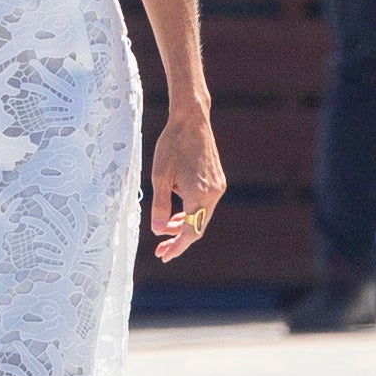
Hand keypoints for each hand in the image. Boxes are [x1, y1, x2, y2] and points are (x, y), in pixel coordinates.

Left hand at [148, 109, 223, 261]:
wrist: (191, 120)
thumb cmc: (172, 145)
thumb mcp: (159, 177)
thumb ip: (159, 206)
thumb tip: (158, 230)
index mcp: (199, 195)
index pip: (190, 232)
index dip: (177, 246)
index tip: (164, 256)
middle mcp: (213, 193)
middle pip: (198, 227)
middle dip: (178, 239)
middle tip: (160, 249)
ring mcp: (218, 186)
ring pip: (202, 215)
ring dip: (184, 224)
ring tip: (165, 228)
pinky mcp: (217, 179)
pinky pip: (205, 203)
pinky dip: (191, 211)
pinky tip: (177, 210)